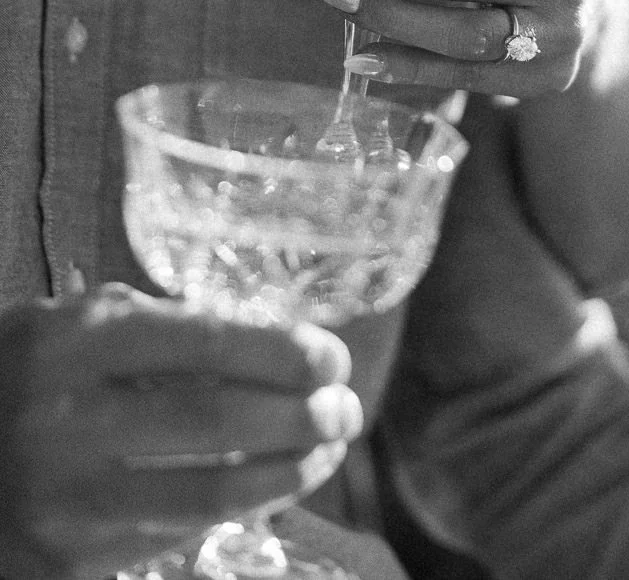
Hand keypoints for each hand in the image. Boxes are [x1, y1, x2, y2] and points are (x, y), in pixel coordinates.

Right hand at [0, 285, 361, 579]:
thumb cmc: (30, 374)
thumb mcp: (77, 325)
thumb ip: (160, 327)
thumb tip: (269, 343)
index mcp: (76, 341)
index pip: (203, 343)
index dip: (280, 352)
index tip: (330, 357)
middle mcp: (68, 420)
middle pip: (215, 420)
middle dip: (299, 415)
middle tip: (345, 408)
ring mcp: (68, 499)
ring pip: (207, 491)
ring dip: (287, 471)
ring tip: (327, 450)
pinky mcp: (71, 560)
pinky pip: (178, 529)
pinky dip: (241, 506)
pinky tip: (275, 483)